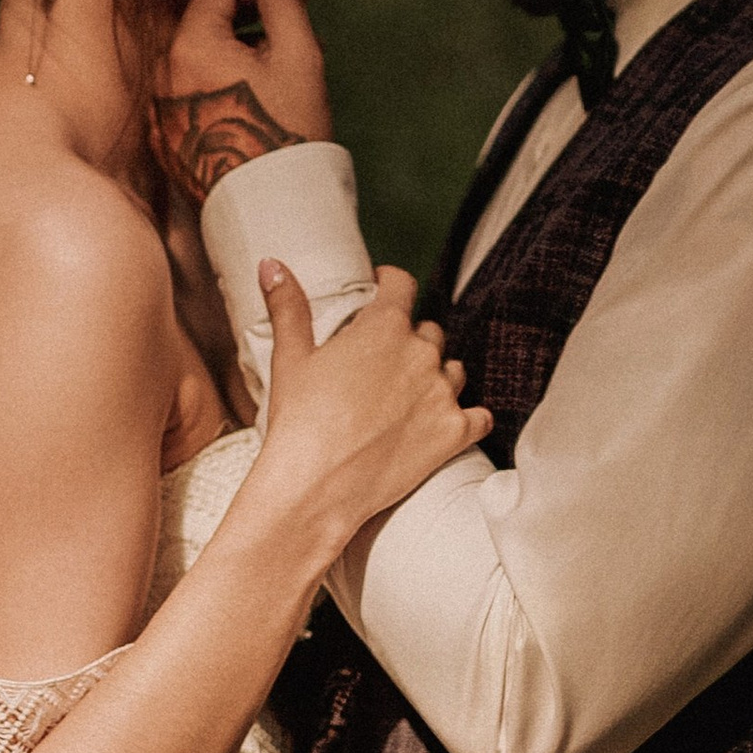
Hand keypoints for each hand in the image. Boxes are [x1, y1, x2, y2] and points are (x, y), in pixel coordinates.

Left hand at [151, 0, 332, 206]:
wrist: (273, 209)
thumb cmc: (291, 128)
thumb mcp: (296, 52)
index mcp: (191, 45)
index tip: (288, 20)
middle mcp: (163, 74)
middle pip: (201, 24)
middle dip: (244, 28)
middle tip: (287, 52)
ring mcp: (159, 111)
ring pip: (193, 61)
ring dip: (228, 60)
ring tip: (271, 87)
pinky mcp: (164, 142)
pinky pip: (184, 98)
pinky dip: (212, 93)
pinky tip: (247, 114)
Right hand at [253, 259, 489, 550]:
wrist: (316, 487)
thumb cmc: (299, 422)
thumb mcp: (290, 358)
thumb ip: (288, 307)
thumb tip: (271, 264)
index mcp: (383, 326)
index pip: (402, 284)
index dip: (391, 282)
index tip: (383, 287)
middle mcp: (421, 353)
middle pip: (429, 331)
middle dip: (410, 340)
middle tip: (385, 361)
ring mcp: (442, 393)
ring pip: (454, 370)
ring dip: (437, 376)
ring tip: (411, 394)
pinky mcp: (455, 432)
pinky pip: (480, 417)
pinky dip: (469, 418)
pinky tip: (451, 423)